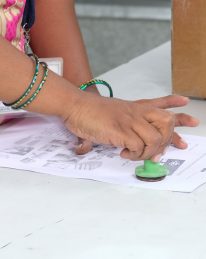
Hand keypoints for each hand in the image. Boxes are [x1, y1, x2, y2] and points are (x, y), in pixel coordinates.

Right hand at [64, 94, 198, 161]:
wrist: (74, 105)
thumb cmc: (86, 111)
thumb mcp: (104, 116)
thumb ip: (102, 129)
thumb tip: (84, 148)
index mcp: (133, 107)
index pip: (159, 103)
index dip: (174, 104)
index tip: (185, 102)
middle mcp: (135, 112)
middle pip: (167, 121)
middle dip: (168, 140)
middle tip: (157, 153)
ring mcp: (129, 121)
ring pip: (156, 138)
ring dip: (149, 152)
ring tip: (137, 156)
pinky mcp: (121, 131)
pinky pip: (139, 147)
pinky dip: (134, 155)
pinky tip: (124, 154)